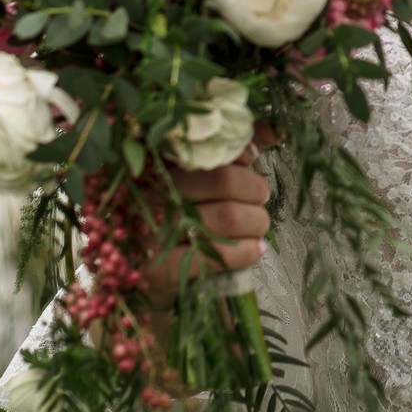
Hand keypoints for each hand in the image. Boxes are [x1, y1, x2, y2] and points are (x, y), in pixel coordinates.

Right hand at [143, 147, 271, 308]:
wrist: (138, 280)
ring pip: (227, 216)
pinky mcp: (159, 267)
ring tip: (258, 227)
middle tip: (260, 201)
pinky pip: (217, 253)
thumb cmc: (172, 223)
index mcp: (157, 164)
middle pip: (224, 179)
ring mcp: (152, 230)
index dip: (239, 150)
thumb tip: (273, 130)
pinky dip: (245, 252)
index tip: (251, 160)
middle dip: (255, 190)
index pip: (207, 146)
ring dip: (256, 222)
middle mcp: (151, 192)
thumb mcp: (193, 184)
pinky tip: (254, 250)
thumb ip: (230, 154)